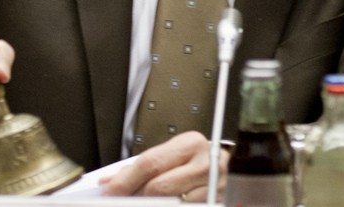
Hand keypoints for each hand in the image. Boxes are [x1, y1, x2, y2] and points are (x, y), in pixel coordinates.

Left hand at [99, 131, 229, 201]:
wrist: (234, 169)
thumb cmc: (197, 162)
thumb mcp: (171, 156)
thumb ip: (141, 167)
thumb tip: (109, 182)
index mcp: (190, 144)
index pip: (150, 163)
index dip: (125, 181)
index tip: (109, 192)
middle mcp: (205, 163)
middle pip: (159, 186)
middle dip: (135, 198)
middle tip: (121, 202)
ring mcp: (215, 186)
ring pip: (172, 204)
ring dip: (152, 206)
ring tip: (142, 203)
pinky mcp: (218, 202)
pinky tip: (164, 205)